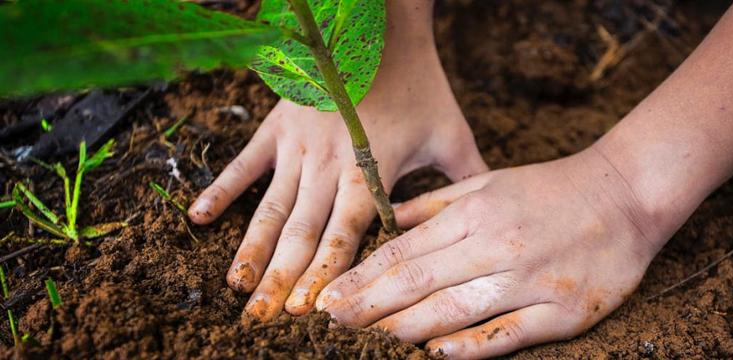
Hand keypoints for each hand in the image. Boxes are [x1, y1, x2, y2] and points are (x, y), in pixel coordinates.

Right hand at [188, 1, 487, 320]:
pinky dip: (221, 191)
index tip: (308, 313)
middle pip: (302, 234)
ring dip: (252, 250)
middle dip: (281, 280)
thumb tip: (488, 217)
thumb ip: (467, 179)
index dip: (326, 276)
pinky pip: (244, 164)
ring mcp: (298, 147)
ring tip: (235, 287)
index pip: (345, 237)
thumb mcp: (451, 132)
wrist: (379, 26)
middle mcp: (329, 166)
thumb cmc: (419, 80)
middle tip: (260, 320)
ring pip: (271, 209)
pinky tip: (198, 220)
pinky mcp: (278, 126)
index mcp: (370, 172)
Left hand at [316, 147, 676, 358]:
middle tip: (332, 323)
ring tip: (370, 340)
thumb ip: (436, 204)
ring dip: (406, 329)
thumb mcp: (490, 181)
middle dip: (369, 306)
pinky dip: (470, 347)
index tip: (331, 296)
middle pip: (419, 284)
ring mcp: (530, 281)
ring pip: (455, 311)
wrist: (627, 195)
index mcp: (477, 214)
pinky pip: (507, 334)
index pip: (405, 251)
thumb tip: (386, 219)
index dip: (363, 276)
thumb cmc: (551, 188)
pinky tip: (436, 354)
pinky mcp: (562, 312)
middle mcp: (498, 246)